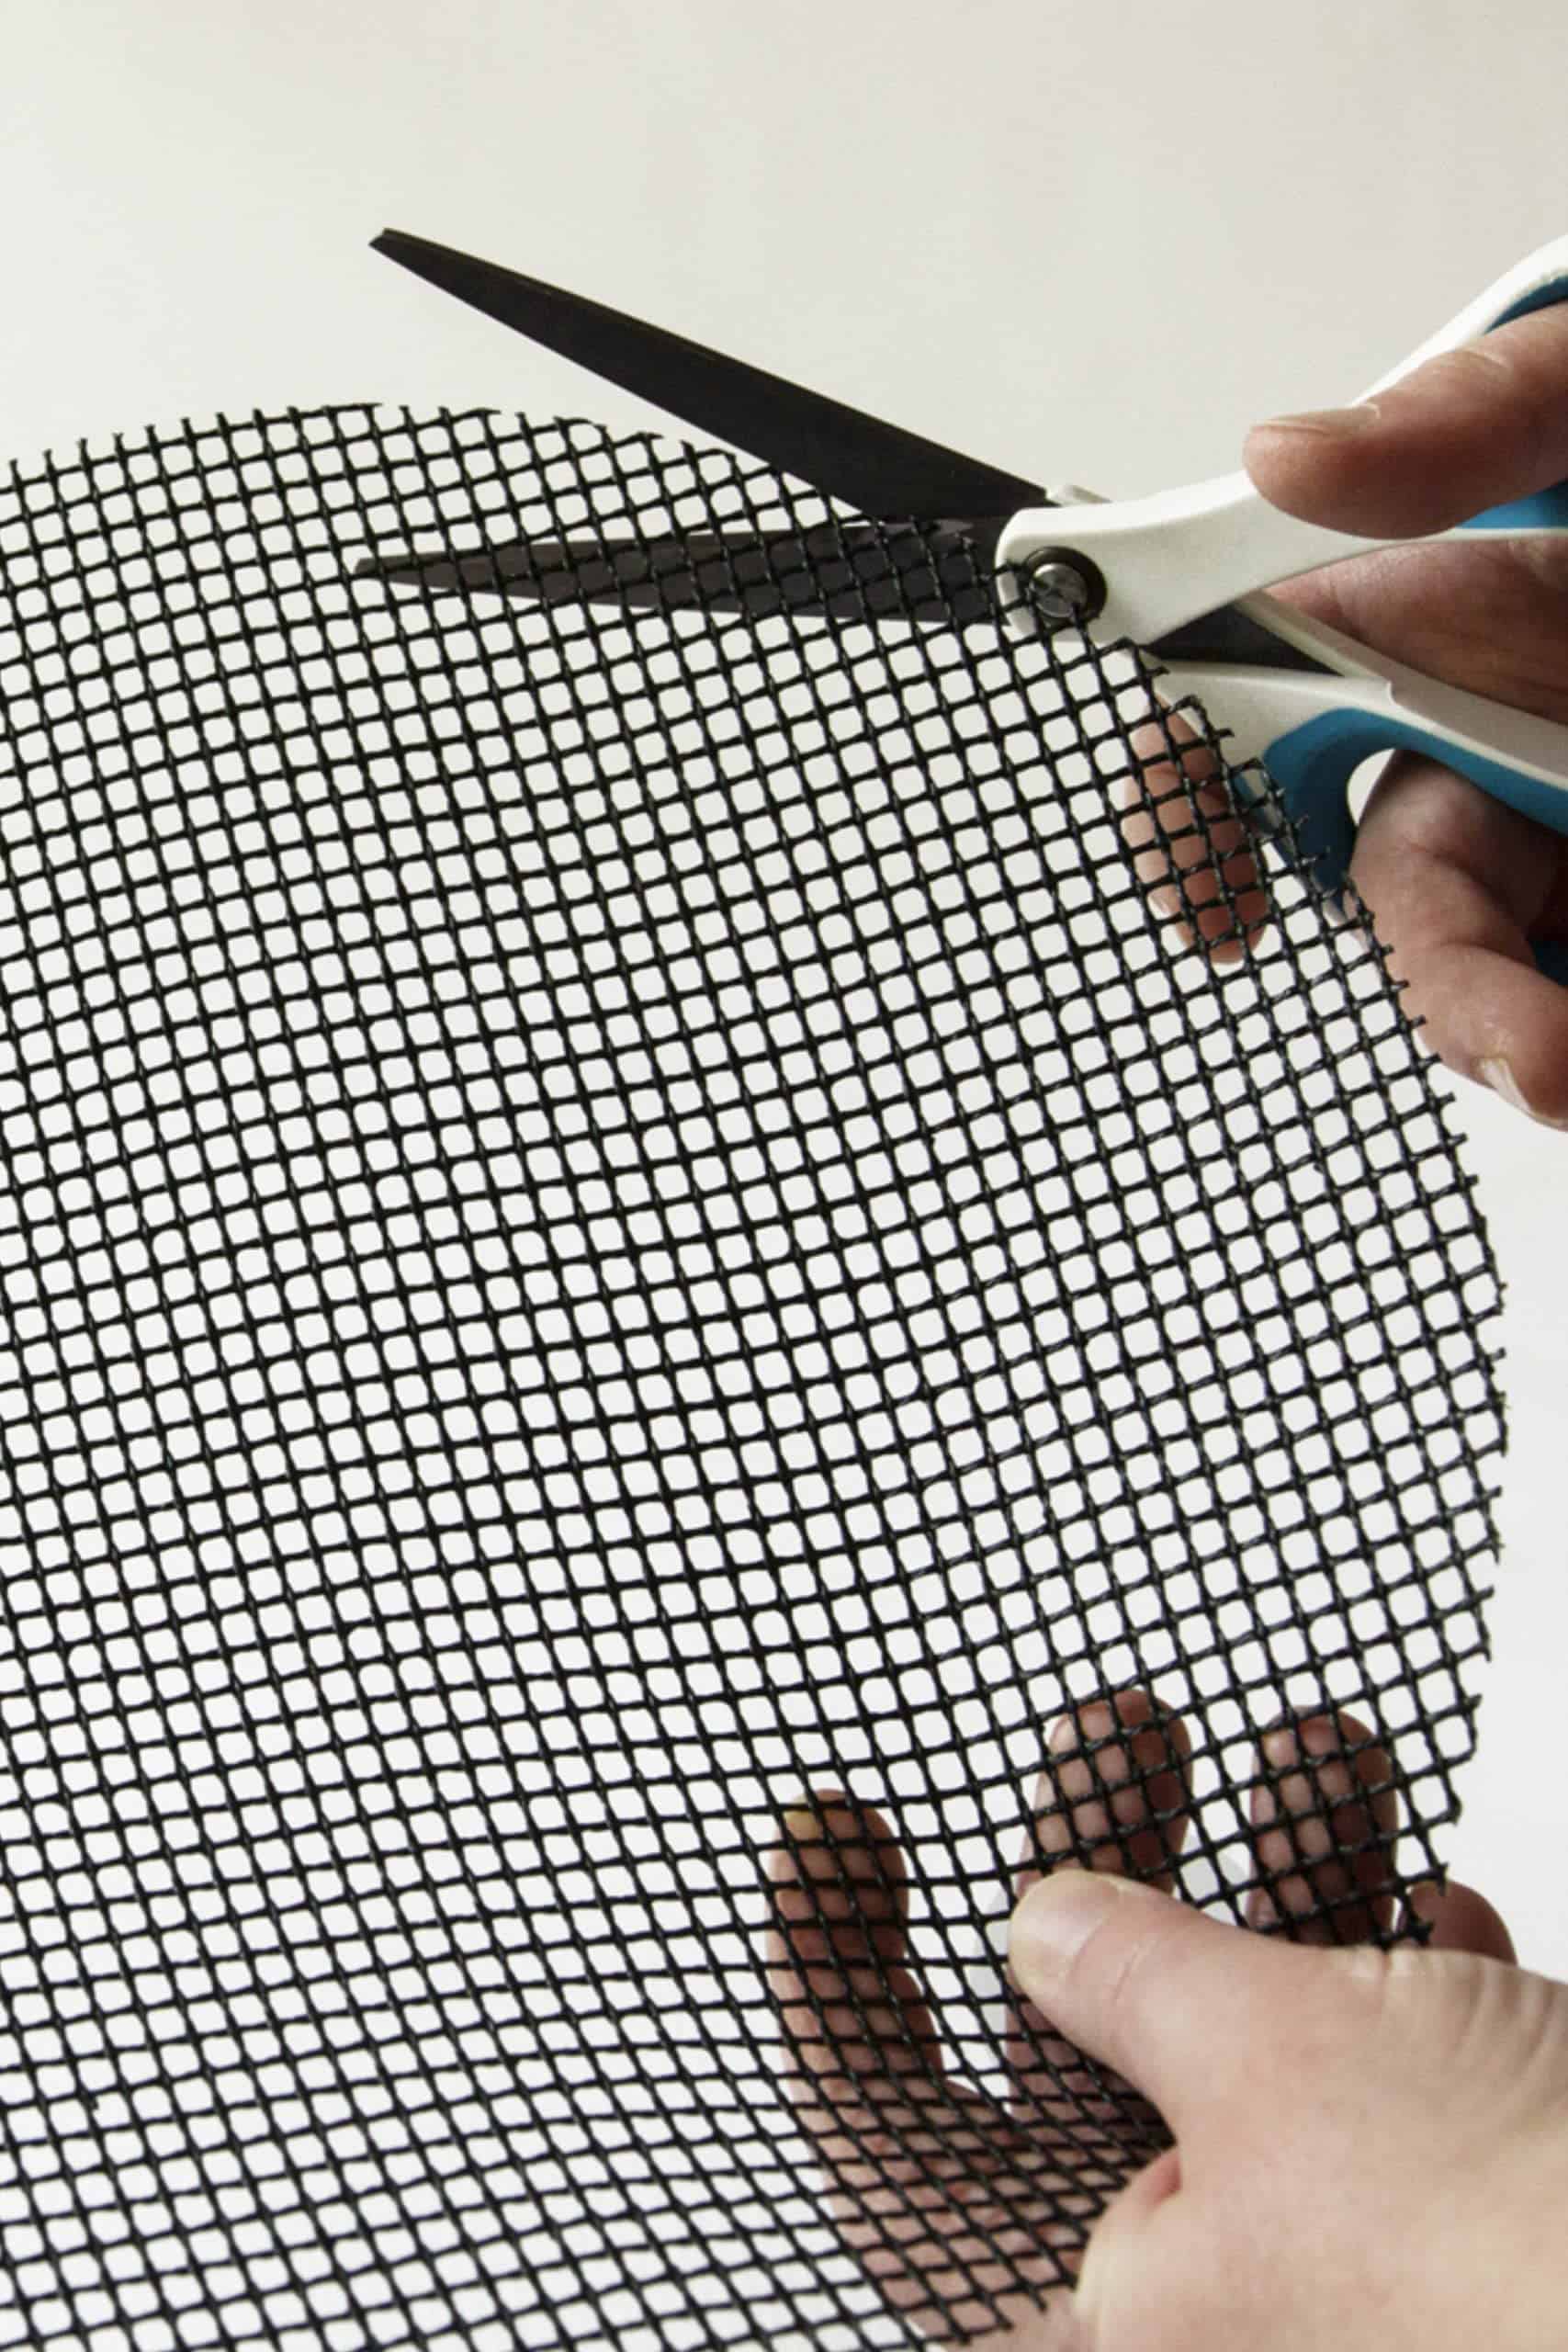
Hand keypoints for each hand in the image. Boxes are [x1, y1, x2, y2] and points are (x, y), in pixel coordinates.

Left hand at [761, 1687, 1559, 2349]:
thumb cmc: (1514, 2262)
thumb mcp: (1264, 2071)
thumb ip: (1125, 1980)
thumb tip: (1044, 1924)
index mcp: (1092, 2334)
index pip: (888, 2141)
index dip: (835, 1975)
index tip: (829, 1829)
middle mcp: (1210, 2327)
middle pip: (1083, 2058)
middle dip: (1099, 1867)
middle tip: (1115, 1729)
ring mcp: (1346, 2283)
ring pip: (1257, 2044)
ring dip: (1280, 1879)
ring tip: (1313, 1746)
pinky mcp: (1471, 2237)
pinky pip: (1398, 2083)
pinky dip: (1402, 1975)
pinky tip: (1432, 1898)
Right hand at [1125, 299, 1567, 1128]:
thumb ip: (1476, 418)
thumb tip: (1293, 458)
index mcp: (1439, 622)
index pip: (1246, 722)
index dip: (1188, 814)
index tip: (1216, 906)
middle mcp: (1495, 739)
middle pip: (1413, 907)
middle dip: (1469, 998)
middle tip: (1540, 1055)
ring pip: (1522, 973)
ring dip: (1557, 1032)